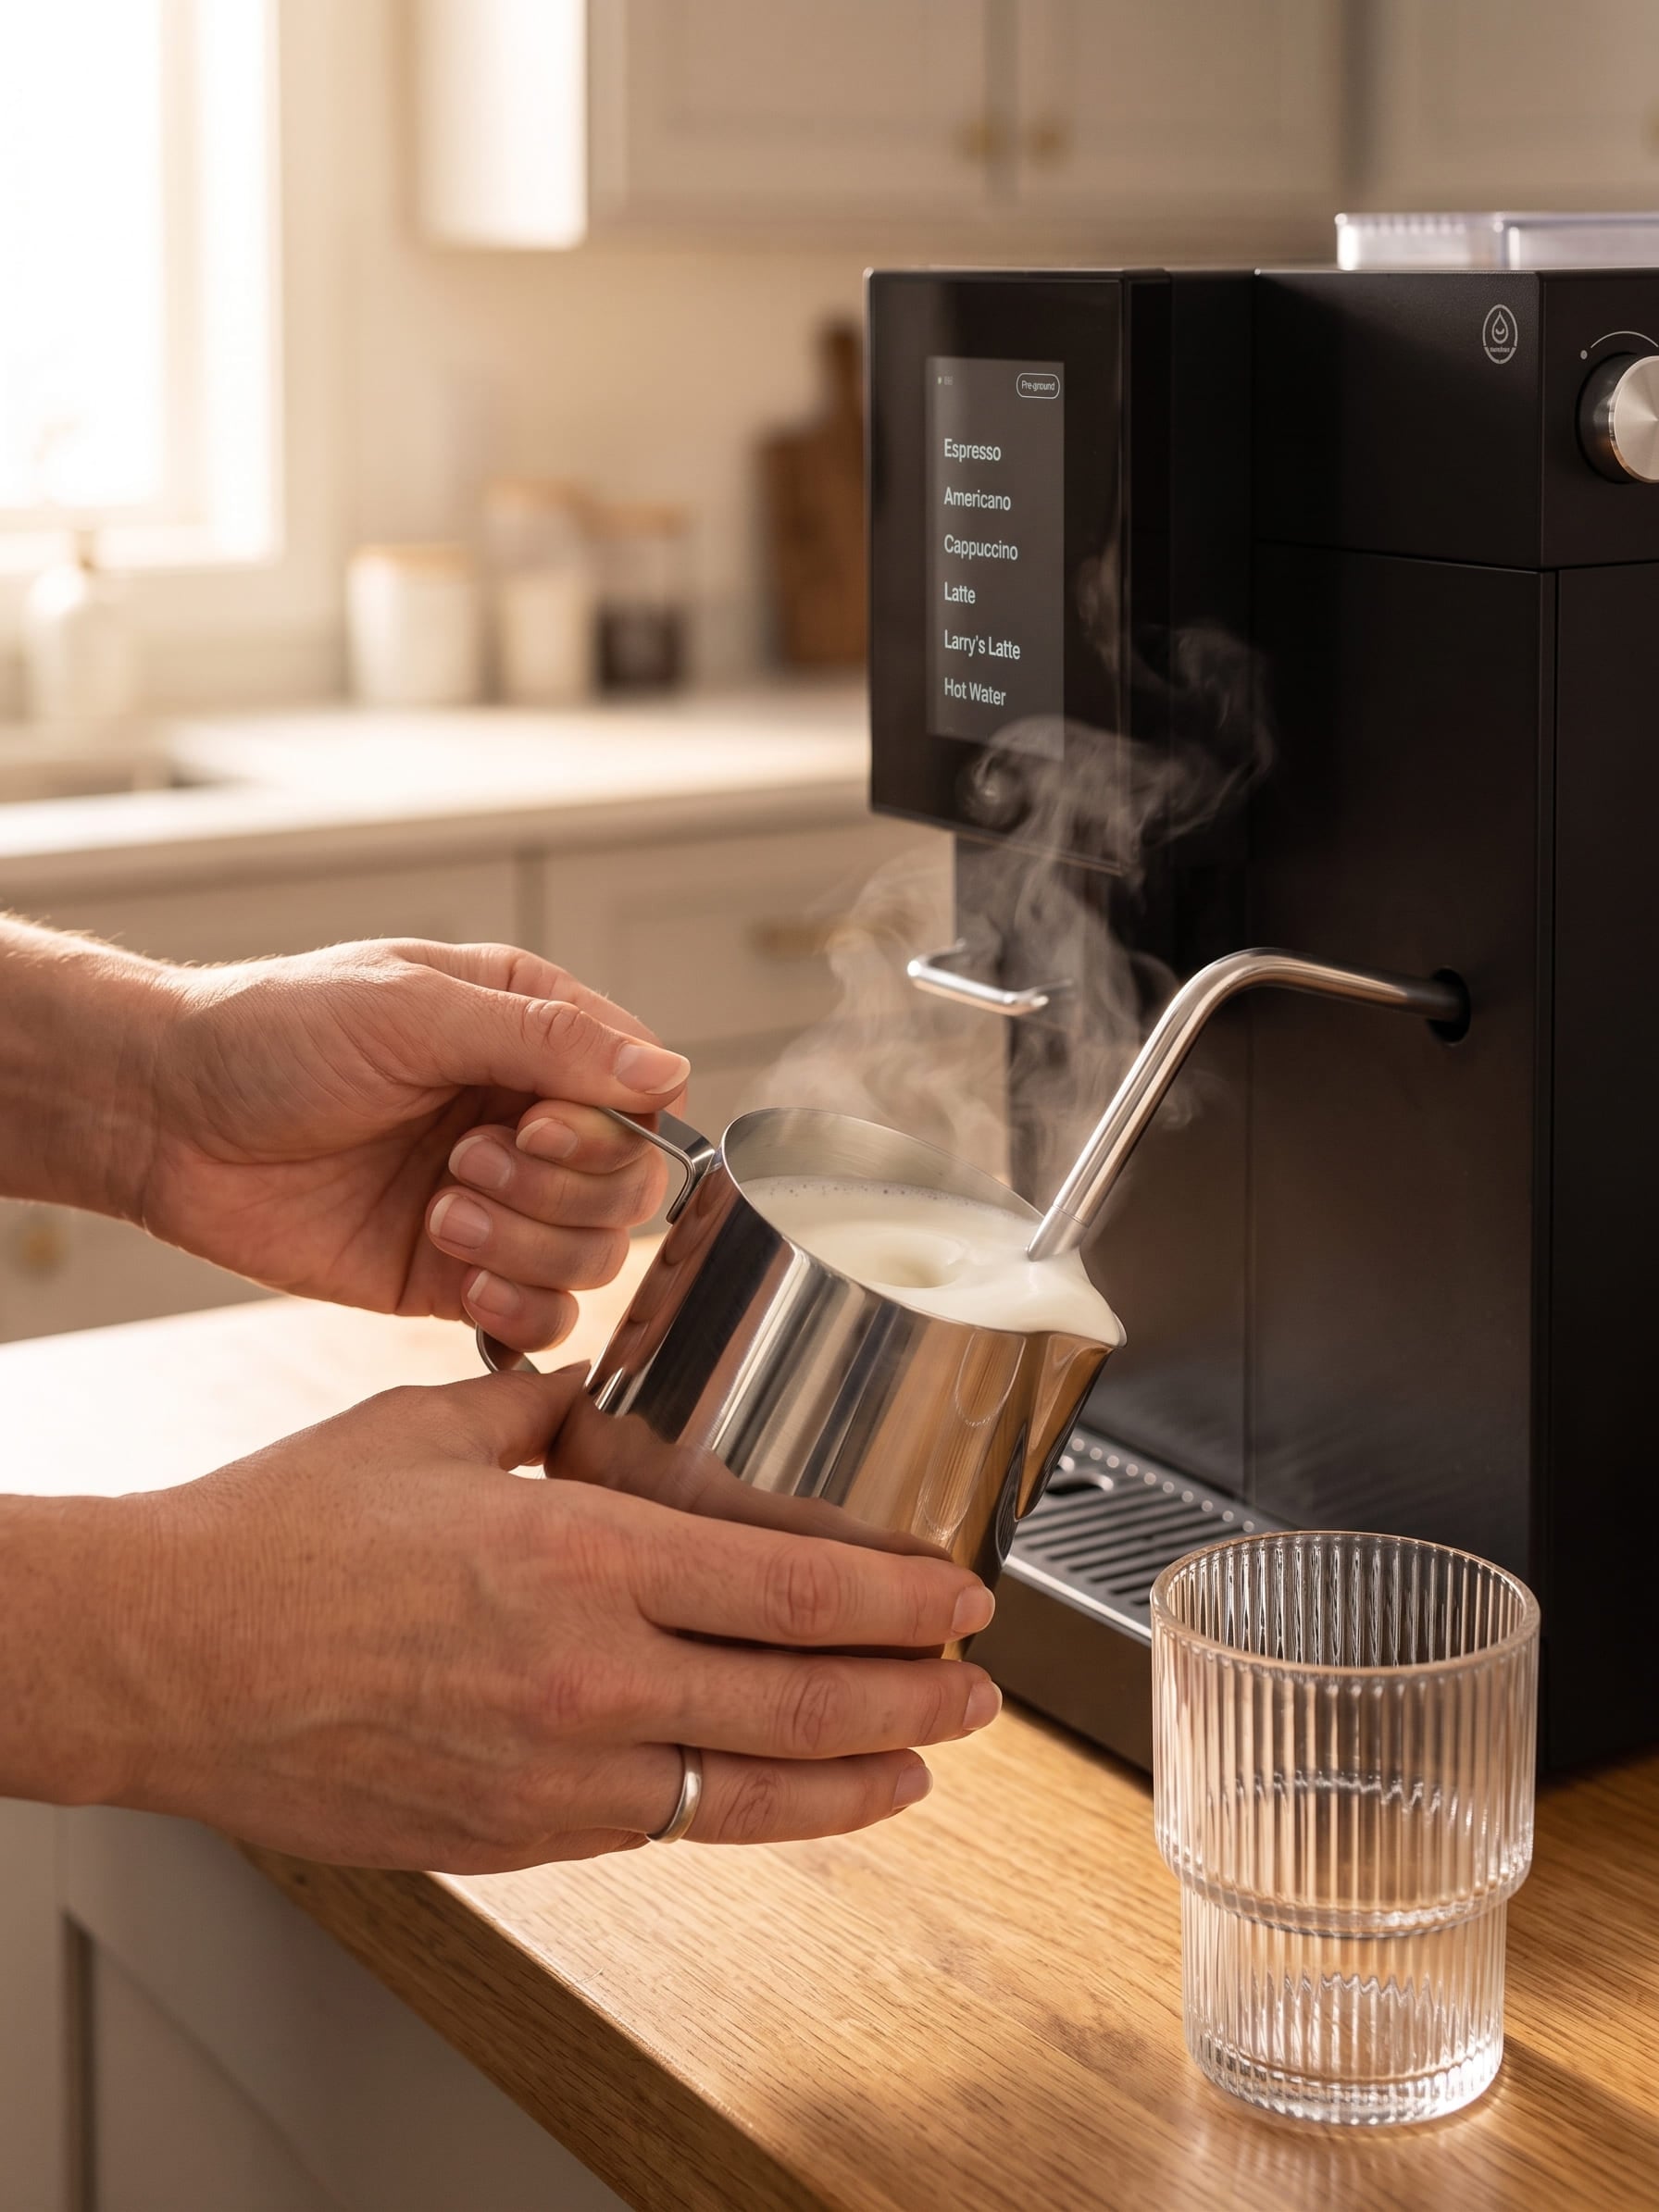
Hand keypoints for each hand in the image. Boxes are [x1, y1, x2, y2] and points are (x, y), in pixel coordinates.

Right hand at [18, 1369, 998, 1869]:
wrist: (166, 1658)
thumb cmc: (282, 1538)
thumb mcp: (434, 1429)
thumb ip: (544, 1413)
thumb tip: (604, 1401)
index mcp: (581, 1558)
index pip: (790, 1585)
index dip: (899, 1599)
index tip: (962, 1596)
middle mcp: (587, 1679)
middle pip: (802, 1702)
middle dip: (914, 1696)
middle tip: (982, 1688)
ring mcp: (553, 1777)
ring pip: (748, 1794)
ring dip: (855, 1779)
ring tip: (921, 1761)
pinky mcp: (512, 1838)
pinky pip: (658, 1831)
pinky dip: (737, 1814)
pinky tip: (772, 1797)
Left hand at [139, 939, 688, 1349]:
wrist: (166, 1118)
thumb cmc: (275, 1033)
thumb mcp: (414, 1009)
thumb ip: (546, 1039)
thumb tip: (670, 1070)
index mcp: (531, 1034)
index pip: (644, 1095)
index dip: (606, 1128)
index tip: (524, 1123)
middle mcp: (526, 1120)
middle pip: (632, 1187)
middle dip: (559, 1189)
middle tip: (464, 1163)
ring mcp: (497, 1204)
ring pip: (595, 1256)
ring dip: (527, 1243)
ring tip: (438, 1213)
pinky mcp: (454, 1278)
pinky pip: (543, 1317)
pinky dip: (519, 1310)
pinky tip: (458, 1276)